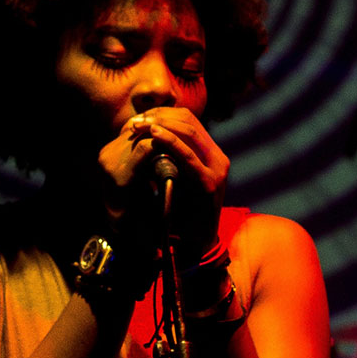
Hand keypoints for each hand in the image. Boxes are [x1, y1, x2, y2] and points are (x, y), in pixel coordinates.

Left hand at [125, 107, 228, 256]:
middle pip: (190, 122)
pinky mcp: (210, 183)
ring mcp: (217, 170)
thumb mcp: (178, 176)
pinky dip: (170, 142)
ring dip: (162, 125)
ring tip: (141, 125)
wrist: (196, 242)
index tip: (142, 118)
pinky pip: (188, 156)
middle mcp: (218, 158)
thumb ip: (171, 157)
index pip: (190, 121)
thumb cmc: (182, 211)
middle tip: (138, 121)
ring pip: (190, 132)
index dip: (164, 114)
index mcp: (212, 154)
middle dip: (160, 117)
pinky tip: (153, 136)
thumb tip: (149, 133)